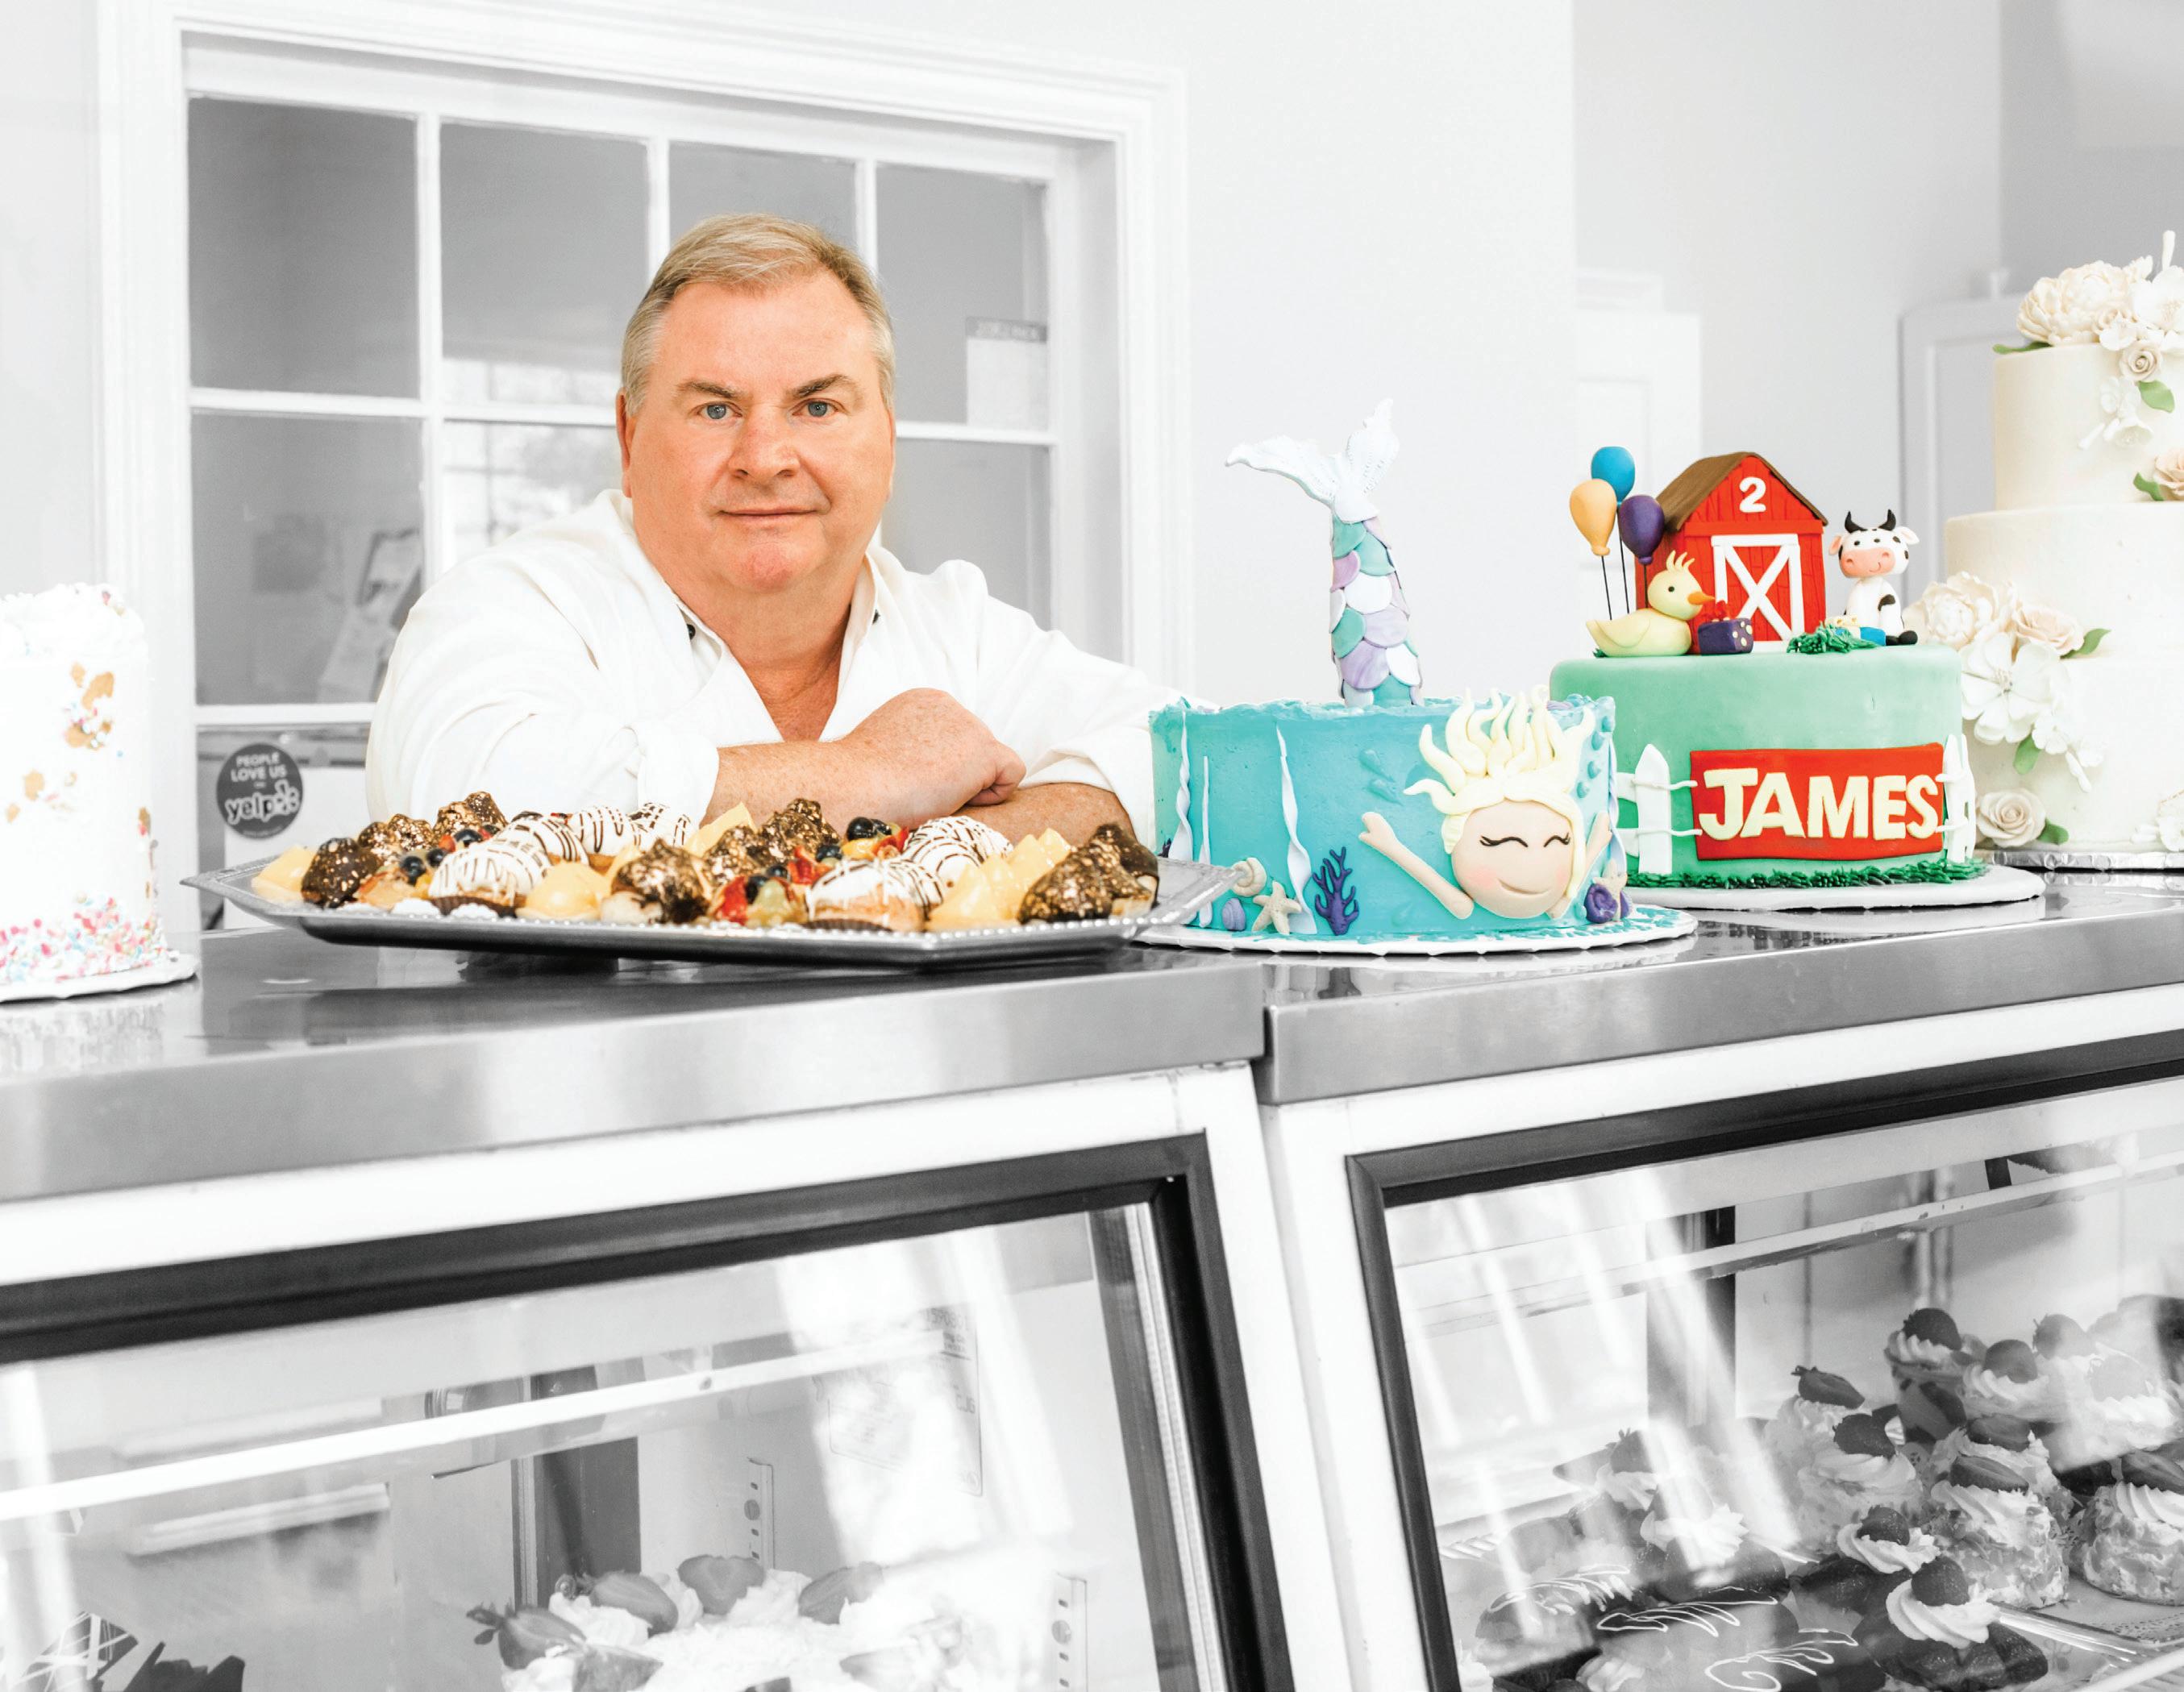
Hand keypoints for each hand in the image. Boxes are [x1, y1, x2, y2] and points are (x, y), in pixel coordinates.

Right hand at [840, 689, 1023, 824]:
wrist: (853, 785)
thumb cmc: (860, 778)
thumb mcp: (888, 746)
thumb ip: (916, 744)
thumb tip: (930, 766)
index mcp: (925, 701)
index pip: (955, 736)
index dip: (940, 764)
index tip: (909, 777)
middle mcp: (950, 705)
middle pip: (974, 749)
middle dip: (956, 774)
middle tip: (920, 790)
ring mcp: (969, 726)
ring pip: (991, 763)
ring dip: (968, 785)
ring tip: (932, 793)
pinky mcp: (983, 751)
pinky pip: (1012, 773)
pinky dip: (992, 794)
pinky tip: (957, 797)